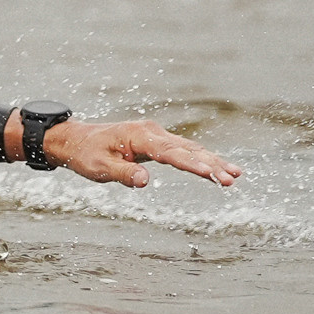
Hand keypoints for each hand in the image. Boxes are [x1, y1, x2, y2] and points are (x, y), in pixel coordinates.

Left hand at [39, 117, 241, 188]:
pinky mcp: (157, 142)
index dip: (191, 163)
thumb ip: (123, 173)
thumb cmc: (86, 154)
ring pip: (190, 148)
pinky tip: (218, 168)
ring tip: (236, 176)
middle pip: (187, 149)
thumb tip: (144, 182)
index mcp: (139, 136)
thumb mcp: (99, 168)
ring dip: (213, 161)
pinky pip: (184, 151)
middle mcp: (153, 132)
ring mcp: (157, 136)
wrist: (77, 140)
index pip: (169, 152)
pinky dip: (202, 159)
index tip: (210, 173)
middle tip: (232, 179)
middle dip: (211, 164)